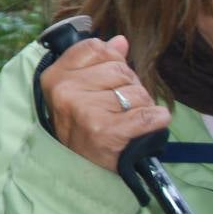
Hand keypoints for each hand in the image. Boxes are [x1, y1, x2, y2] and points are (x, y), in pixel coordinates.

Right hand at [39, 34, 170, 172]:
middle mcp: (65, 90)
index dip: (111, 60)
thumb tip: (120, 41)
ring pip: (136, 92)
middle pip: (119, 69)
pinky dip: (157, 118)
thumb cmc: (81, 127)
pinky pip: (147, 114)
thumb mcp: (79, 91)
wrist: (79, 172)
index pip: (96, 48)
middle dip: (129, 85)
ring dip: (141, 105)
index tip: (108, 80)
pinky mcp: (106, 132)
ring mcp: (84, 110)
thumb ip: (98, 63)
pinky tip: (155, 121)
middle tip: (120, 105)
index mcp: (55, 75)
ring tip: (127, 118)